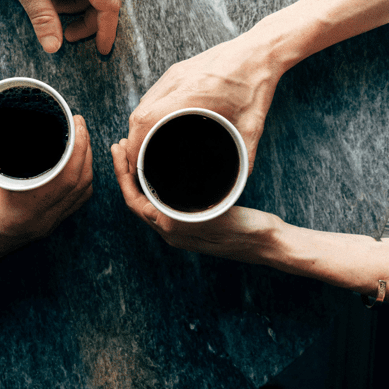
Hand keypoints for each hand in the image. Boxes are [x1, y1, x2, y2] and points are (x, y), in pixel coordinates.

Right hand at [0, 115, 92, 265]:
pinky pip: (74, 203)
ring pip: (82, 193)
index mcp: (24, 207)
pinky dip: (80, 181)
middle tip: (79, 123)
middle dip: (86, 148)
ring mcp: (46, 226)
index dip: (79, 147)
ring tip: (80, 139)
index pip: (68, 176)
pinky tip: (74, 165)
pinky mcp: (45, 227)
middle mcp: (41, 220)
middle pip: (81, 182)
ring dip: (86, 164)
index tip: (76, 122)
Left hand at [111, 139, 277, 263]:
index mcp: (172, 230)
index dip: (123, 174)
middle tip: (120, 144)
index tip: (119, 149)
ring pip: (147, 199)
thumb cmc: (249, 230)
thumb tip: (165, 198)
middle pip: (136, 198)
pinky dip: (154, 182)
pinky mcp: (190, 222)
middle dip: (125, 171)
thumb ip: (191, 210)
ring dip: (138, 176)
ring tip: (134, 151)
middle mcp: (171, 231)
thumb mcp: (218, 215)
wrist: (269, 244)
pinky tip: (159, 167)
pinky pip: (162, 201)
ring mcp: (180, 228)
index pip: (134, 201)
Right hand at [124, 33, 287, 174]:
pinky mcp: (176, 70)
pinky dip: (148, 113)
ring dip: (139, 127)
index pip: (146, 121)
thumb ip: (245, 156)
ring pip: (142, 104)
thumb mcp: (253, 126)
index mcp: (192, 95)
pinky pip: (152, 95)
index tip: (134, 164)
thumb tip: (239, 181)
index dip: (134, 145)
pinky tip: (155, 125)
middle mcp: (177, 82)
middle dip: (133, 141)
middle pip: (138, 115)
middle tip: (138, 162)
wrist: (260, 51)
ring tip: (144, 146)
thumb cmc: (257, 85)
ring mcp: (174, 74)